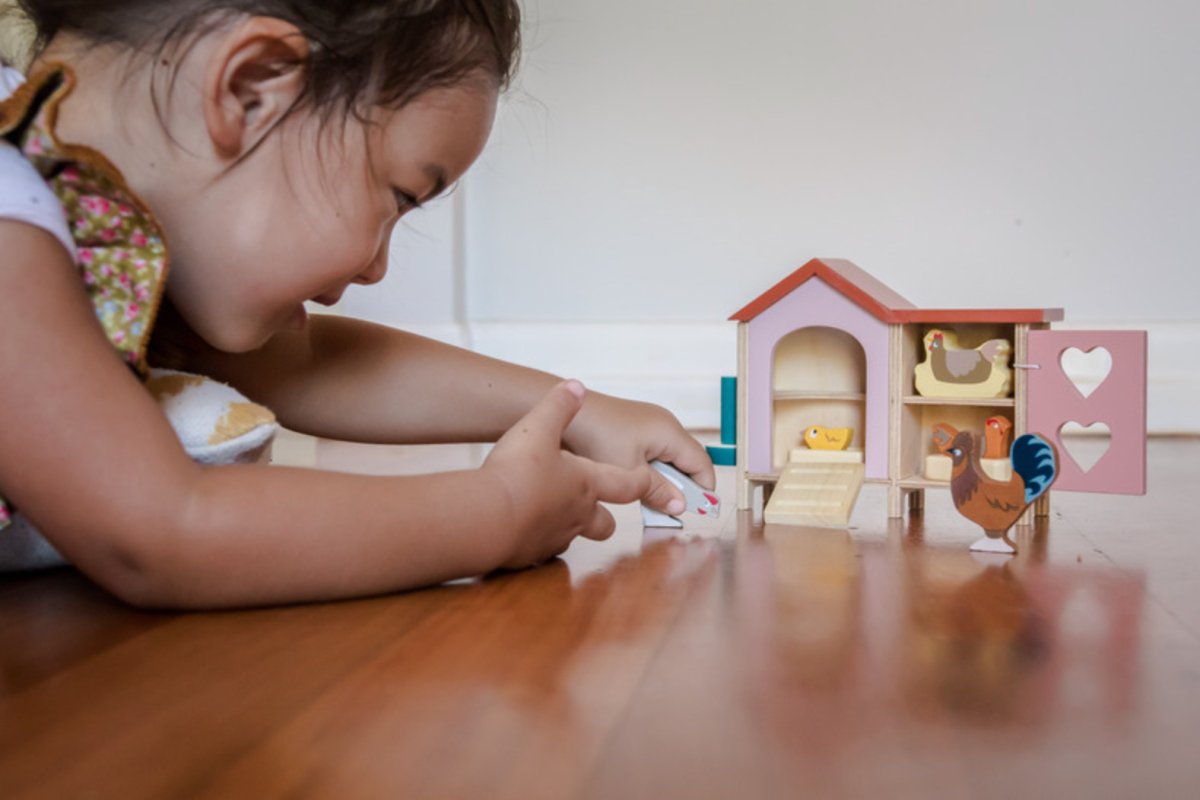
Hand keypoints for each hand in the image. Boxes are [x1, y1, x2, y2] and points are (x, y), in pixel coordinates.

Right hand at [482, 381, 680, 568]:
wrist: (488, 517)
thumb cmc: (518, 472)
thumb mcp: (539, 427)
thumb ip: (559, 406)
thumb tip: (575, 387)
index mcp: (587, 484)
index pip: (629, 485)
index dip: (640, 482)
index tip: (646, 481)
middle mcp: (579, 515)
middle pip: (605, 523)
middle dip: (605, 515)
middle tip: (594, 502)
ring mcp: (556, 537)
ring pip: (574, 536)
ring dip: (569, 526)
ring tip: (550, 510)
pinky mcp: (532, 554)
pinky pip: (542, 549)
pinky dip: (538, 538)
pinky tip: (523, 526)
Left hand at [563, 390, 716, 504]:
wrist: (561, 412)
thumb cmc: (595, 437)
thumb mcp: (629, 472)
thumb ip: (658, 491)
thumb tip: (681, 506)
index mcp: (670, 432)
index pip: (702, 463)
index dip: (703, 489)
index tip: (698, 512)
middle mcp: (664, 423)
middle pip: (687, 460)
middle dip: (683, 486)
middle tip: (671, 510)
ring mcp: (649, 422)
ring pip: (669, 457)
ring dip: (664, 479)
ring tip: (650, 499)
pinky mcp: (633, 426)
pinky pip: (653, 451)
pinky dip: (650, 469)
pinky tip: (633, 483)